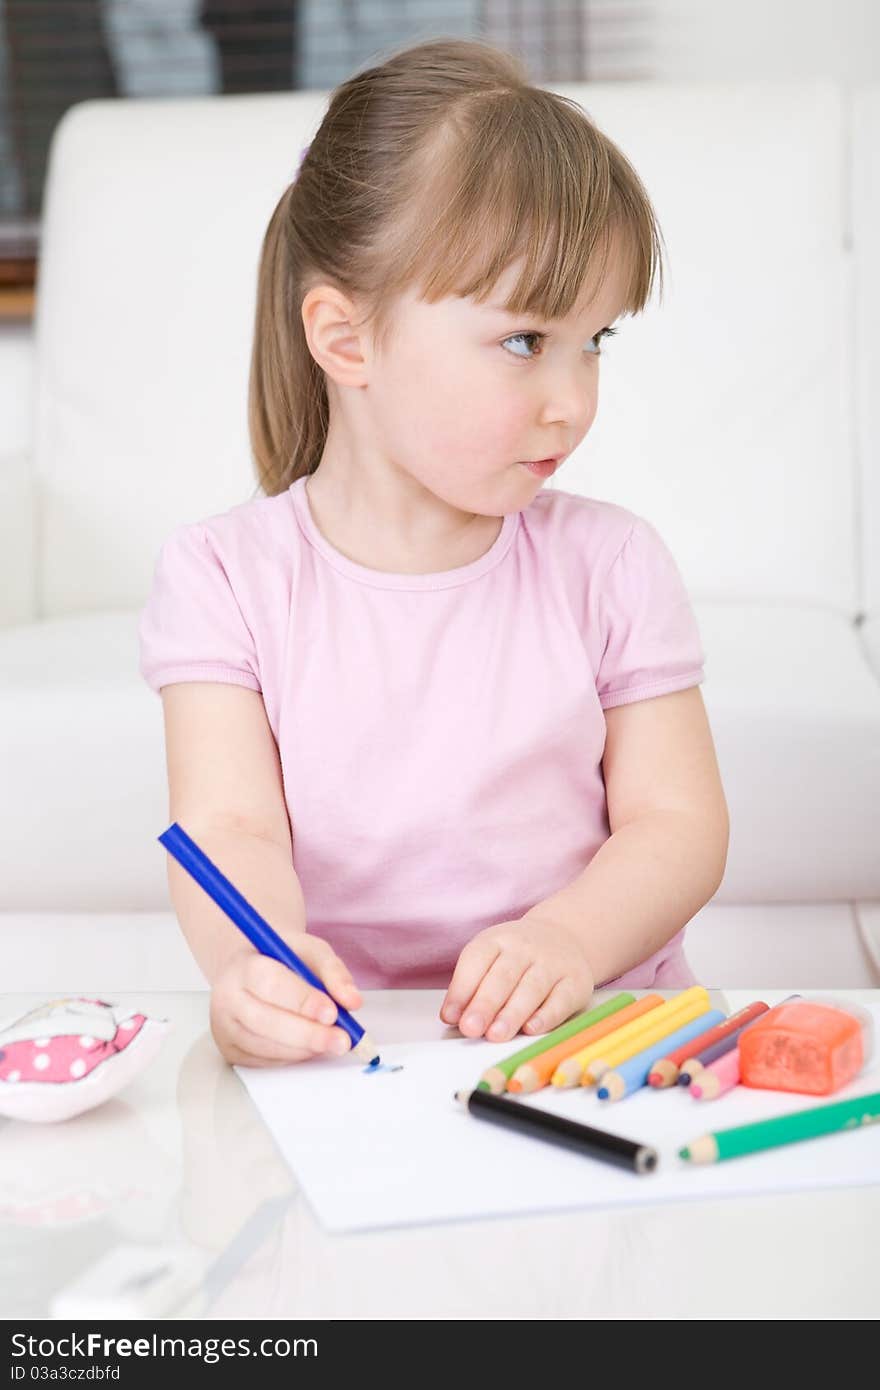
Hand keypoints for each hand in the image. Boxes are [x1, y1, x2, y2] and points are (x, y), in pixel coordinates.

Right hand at [209, 935, 362, 1066]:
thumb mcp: (310, 951)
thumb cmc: (281, 960)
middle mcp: (227, 997)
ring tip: (331, 1043)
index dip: (302, 1001)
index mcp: (244, 966)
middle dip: (308, 1034)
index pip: (271, 985)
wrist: (251, 970)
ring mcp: (225, 1027)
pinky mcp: (230, 1050)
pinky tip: (310, 1048)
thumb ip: (333, 972)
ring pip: (264, 1047)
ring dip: (303, 1049)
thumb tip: (352, 1001)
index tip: (332, 1013)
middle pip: (265, 1021)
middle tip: (341, 1040)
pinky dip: (292, 1058)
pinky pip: (263, 1062)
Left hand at [439, 912, 594, 1041]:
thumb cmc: (517, 957)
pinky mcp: (576, 981)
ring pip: (531, 989)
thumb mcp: (490, 959)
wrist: (564, 936)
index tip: (451, 1016)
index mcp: (497, 939)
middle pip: (503, 976)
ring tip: (496, 1035)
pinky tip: (531, 1029)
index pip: (476, 960)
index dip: (462, 989)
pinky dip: (546, 1016)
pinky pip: (561, 1000)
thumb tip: (452, 1017)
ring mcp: (553, 963)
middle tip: (471, 1028)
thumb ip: (470, 986)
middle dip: (485, 1004)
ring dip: (512, 1013)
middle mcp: (525, 947)